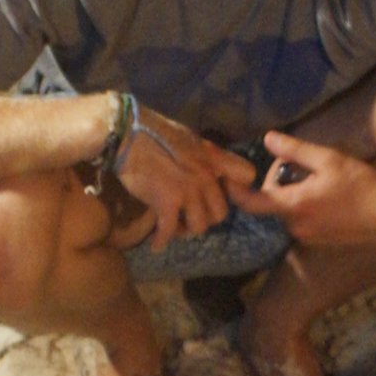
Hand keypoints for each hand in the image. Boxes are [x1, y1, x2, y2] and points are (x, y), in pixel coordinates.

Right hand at [115, 106, 255, 249]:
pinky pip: (170, 231)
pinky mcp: (168, 203)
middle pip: (221, 213)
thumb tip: (213, 166)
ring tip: (174, 227)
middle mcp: (206, 176)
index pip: (247, 175)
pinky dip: (162, 240)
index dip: (238, 188)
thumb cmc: (154, 132)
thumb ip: (206, 155)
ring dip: (185, 230)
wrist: (128, 134)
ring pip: (200, 226)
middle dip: (206, 218)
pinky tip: (156, 244)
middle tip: (190, 217)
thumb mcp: (189, 138)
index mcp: (213, 158)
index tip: (220, 193)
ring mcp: (189, 191)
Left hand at [227, 131, 375, 249]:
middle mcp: (296, 226)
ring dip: (295, 194)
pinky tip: (331, 195)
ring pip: (290, 210)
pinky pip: (304, 220)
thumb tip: (267, 139)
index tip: (225, 178)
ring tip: (320, 178)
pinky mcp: (321, 241)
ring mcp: (308, 237)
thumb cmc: (361, 186)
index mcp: (294, 206)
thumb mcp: (328, 160)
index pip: (252, 202)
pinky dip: (307, 205)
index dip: (235, 190)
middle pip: (274, 202)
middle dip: (280, 182)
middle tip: (300, 163)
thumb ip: (295, 150)